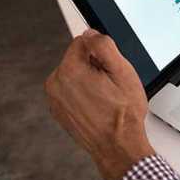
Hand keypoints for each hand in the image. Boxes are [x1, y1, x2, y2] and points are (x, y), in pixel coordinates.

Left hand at [44, 29, 154, 179]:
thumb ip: (104, 46)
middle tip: (112, 85)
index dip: (102, 52)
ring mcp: (55, 99)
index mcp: (69, 71)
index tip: (111, 69)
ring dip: (90, 80)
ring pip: (74, 75)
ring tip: (106, 98)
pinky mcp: (59, 110)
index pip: (83, 41)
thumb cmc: (123, 114)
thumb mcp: (123, 72)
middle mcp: (56, 84)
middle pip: (77, 58)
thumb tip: (91, 33)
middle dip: (95, 66)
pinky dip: (84, 94)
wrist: (118, 146)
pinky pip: (72, 91)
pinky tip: (99, 106)